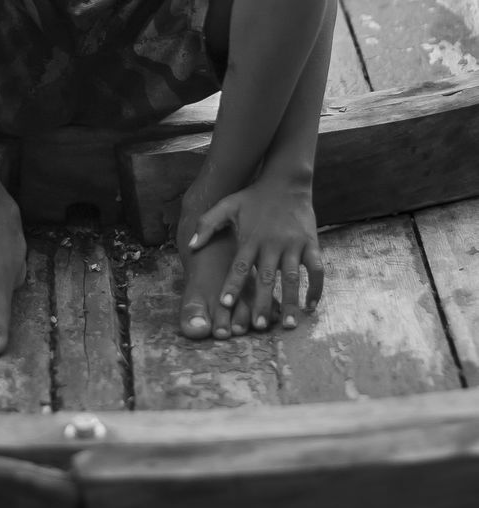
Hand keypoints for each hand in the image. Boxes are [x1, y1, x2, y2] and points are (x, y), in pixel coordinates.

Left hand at [188, 178, 323, 329]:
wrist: (286, 181)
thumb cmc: (253, 196)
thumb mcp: (227, 205)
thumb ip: (207, 224)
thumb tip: (192, 247)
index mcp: (251, 238)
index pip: (240, 265)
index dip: (232, 285)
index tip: (225, 304)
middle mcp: (272, 244)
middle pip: (266, 278)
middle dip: (261, 302)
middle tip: (256, 326)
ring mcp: (293, 245)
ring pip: (293, 278)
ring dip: (290, 302)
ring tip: (286, 325)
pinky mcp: (311, 244)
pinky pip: (316, 270)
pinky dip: (315, 289)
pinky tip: (309, 307)